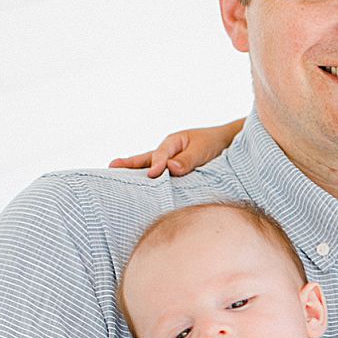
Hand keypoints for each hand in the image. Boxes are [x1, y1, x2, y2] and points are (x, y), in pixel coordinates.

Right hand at [108, 119, 242, 177]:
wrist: (227, 145)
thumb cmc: (214, 145)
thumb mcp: (203, 149)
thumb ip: (188, 159)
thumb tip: (171, 167)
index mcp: (172, 143)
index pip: (160, 155)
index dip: (157, 165)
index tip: (153, 175)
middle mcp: (166, 153)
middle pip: (144, 160)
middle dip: (128, 165)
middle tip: (110, 167)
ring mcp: (167, 164)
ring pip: (148, 169)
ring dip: (134, 175)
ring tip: (115, 180)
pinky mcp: (173, 175)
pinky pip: (159, 180)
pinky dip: (149, 186)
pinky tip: (141, 195)